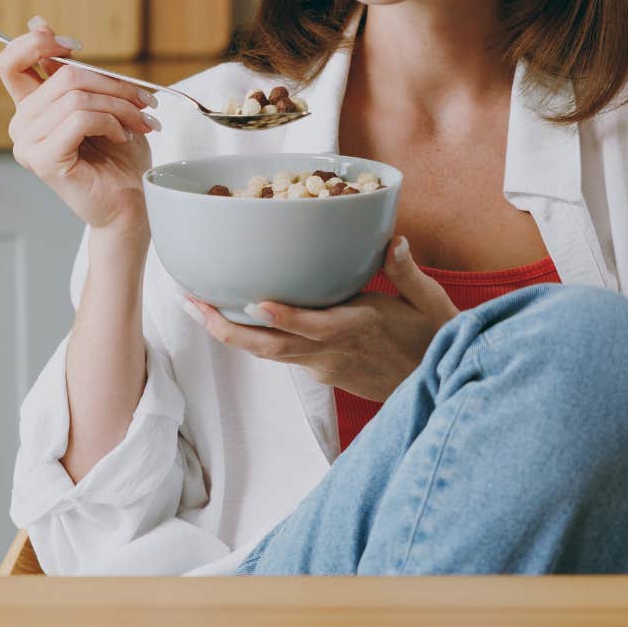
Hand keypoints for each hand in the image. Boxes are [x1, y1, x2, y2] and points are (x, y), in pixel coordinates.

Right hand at [0, 16, 160, 232]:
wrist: (129, 205)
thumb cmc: (118, 158)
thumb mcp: (100, 101)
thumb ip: (72, 69)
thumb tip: (37, 22)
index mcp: (30, 108)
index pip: (10, 61)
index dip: (38, 42)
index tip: (75, 46)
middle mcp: (22, 125)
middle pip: (61, 74)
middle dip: (112, 83)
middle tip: (142, 99)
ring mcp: (28, 145)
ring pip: (76, 97)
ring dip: (119, 105)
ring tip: (138, 122)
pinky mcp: (45, 161)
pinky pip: (80, 119)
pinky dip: (110, 122)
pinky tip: (121, 137)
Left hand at [182, 236, 458, 400]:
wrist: (435, 386)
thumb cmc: (434, 338)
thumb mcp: (429, 302)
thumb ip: (406, 271)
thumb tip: (394, 240)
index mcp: (359, 327)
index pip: (316, 326)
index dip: (286, 317)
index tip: (255, 302)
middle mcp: (333, 351)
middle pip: (273, 347)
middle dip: (228, 328)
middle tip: (192, 303)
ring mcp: (324, 365)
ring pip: (269, 353)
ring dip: (231, 333)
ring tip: (197, 306)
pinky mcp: (322, 372)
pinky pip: (281, 355)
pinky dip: (254, 338)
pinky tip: (232, 317)